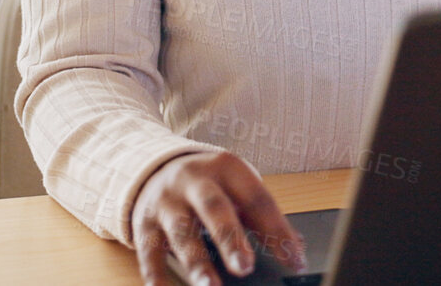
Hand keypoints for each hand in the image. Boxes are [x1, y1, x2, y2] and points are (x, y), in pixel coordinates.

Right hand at [131, 150, 305, 285]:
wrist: (157, 168)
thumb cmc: (209, 185)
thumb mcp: (237, 188)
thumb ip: (261, 216)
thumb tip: (295, 248)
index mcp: (227, 168)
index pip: (257, 199)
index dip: (277, 231)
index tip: (294, 261)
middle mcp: (194, 181)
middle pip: (214, 207)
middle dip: (230, 239)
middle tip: (245, 267)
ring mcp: (167, 201)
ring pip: (181, 231)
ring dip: (196, 262)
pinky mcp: (144, 222)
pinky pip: (148, 249)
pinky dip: (155, 273)